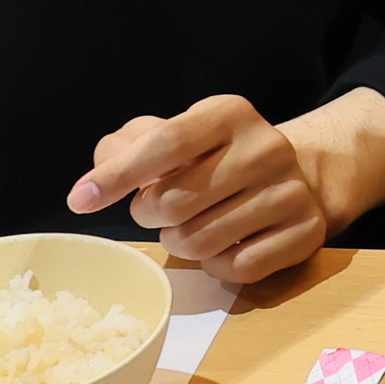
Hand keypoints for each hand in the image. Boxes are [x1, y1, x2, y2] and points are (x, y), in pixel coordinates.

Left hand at [70, 90, 384, 284]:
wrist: (301, 176)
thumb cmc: (218, 158)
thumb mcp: (176, 136)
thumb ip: (126, 148)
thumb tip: (97, 180)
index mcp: (231, 114)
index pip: (167, 144)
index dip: (118, 176)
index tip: (79, 200)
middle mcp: (267, 149)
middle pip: (175, 201)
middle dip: (149, 214)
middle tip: (158, 209)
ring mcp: (291, 193)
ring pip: (200, 242)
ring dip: (179, 243)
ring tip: (191, 227)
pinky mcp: (305, 235)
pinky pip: (235, 269)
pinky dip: (214, 266)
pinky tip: (223, 245)